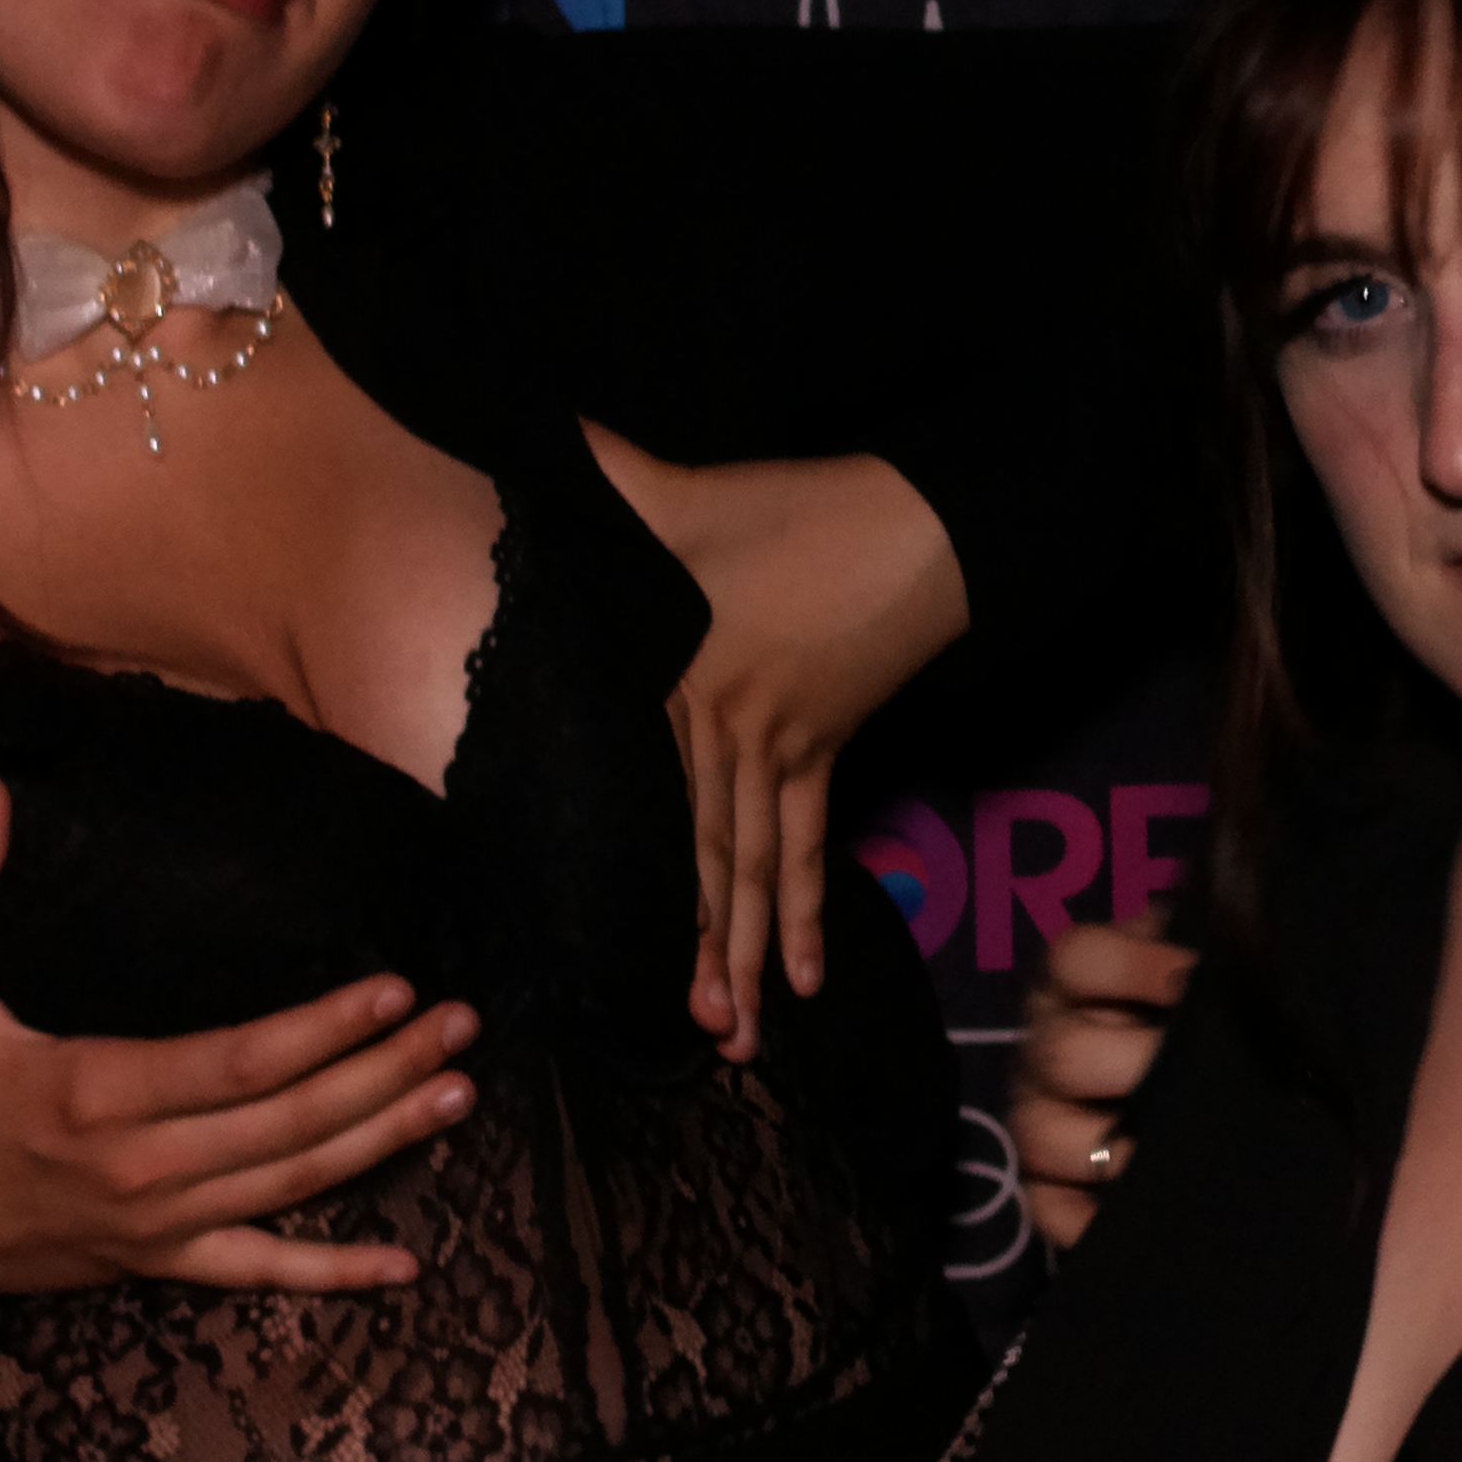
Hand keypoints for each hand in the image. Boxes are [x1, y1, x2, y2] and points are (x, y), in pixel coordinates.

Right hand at [0, 777, 480, 1314]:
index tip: (395, 989)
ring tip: (460, 1093)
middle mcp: (140, 1165)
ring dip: (385, 1140)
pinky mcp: (162, 1261)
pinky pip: (260, 1274)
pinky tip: (405, 1265)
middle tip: (461, 1027)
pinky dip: (334, 1274)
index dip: (322, 1030)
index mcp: (94, 1092)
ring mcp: (159, 1222)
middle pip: (287, 1120)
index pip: (236, 1062)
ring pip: (293, 1185)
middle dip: (385, 1072)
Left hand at [591, 432, 970, 1062]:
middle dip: (705, 950)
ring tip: (747, 1034)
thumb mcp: (686, 492)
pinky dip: (807, 908)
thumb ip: (606, 471)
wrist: (921, 524)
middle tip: (698, 1033)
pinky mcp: (829, 743)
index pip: (652, 803)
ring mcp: (787, 746)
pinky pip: (811, 842)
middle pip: (712, 855)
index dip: (640, 883)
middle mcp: (731, 732)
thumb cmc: (801, 510)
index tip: (616, 956)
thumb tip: (540, 427)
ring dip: (755, 952)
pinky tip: (812, 973)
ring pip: (761, 865)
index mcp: (684, 685)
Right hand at [1013, 921, 1193, 1251]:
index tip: (1189, 980)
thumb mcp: (1202, 976)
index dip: (1129, 965)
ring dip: (1104, 1150)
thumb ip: (1212, 962)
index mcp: (1079, 984)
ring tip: (1166, 1156)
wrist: (1201, 1093)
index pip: (1077, 959)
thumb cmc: (1201, 1019)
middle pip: (1063, 1053)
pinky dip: (1078, 1221)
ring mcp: (1040, 1118)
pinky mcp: (1046, 1186)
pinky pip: (1044, 1207)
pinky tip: (1120, 1222)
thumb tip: (1243, 954)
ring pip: (1038, 1133)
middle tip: (1197, 1080)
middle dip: (1133, 1066)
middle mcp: (1049, 1046)